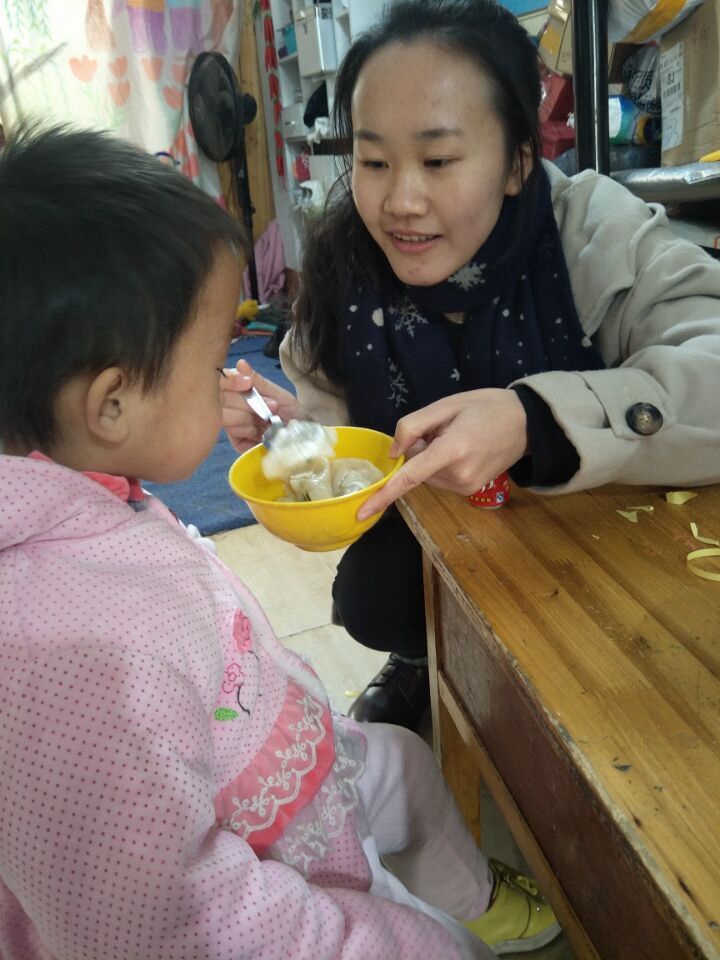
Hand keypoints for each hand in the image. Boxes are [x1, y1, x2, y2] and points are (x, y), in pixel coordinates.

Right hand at [221, 359, 302, 452]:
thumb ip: (259, 381)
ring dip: (249, 419)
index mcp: (239, 391)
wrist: (304, 437)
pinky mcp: (237, 443)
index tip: (248, 383)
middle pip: (220, 401)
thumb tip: (240, 363)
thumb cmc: (293, 413)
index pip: (221, 382)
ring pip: (225, 418)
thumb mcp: (280, 395)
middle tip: (272, 406)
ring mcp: (232, 425)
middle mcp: (231, 407)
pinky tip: (260, 434)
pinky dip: (248, 433)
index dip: (230, 382)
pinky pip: (233, 436)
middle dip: (246, 404)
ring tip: (268, 421)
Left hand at [357, 389, 527, 518]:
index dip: (383, 495)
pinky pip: (441, 479)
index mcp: (452, 450)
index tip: (362, 513)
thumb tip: (393, 454)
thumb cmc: (485, 407)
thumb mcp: (445, 405)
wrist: (526, 423)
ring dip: (433, 459)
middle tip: (448, 430)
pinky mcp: (470, 490)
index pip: (409, 477)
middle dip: (421, 450)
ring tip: (459, 438)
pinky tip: (465, 449)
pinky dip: (443, 465)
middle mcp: (458, 475)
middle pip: (417, 469)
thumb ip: (412, 427)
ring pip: (428, 475)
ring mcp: (466, 486)